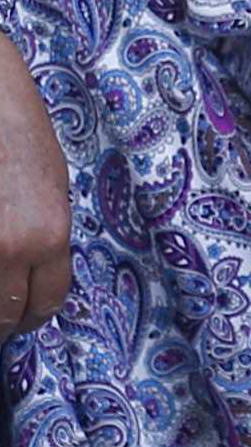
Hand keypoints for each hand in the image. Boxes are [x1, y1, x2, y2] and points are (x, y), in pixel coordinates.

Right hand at [0, 30, 70, 340]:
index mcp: (48, 235)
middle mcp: (10, 246)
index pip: (46, 302)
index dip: (32, 317)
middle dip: (1, 318)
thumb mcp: (50, 185)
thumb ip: (43, 237)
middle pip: (4, 312)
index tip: (22, 319)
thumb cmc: (17, 127)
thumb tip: (27, 277)